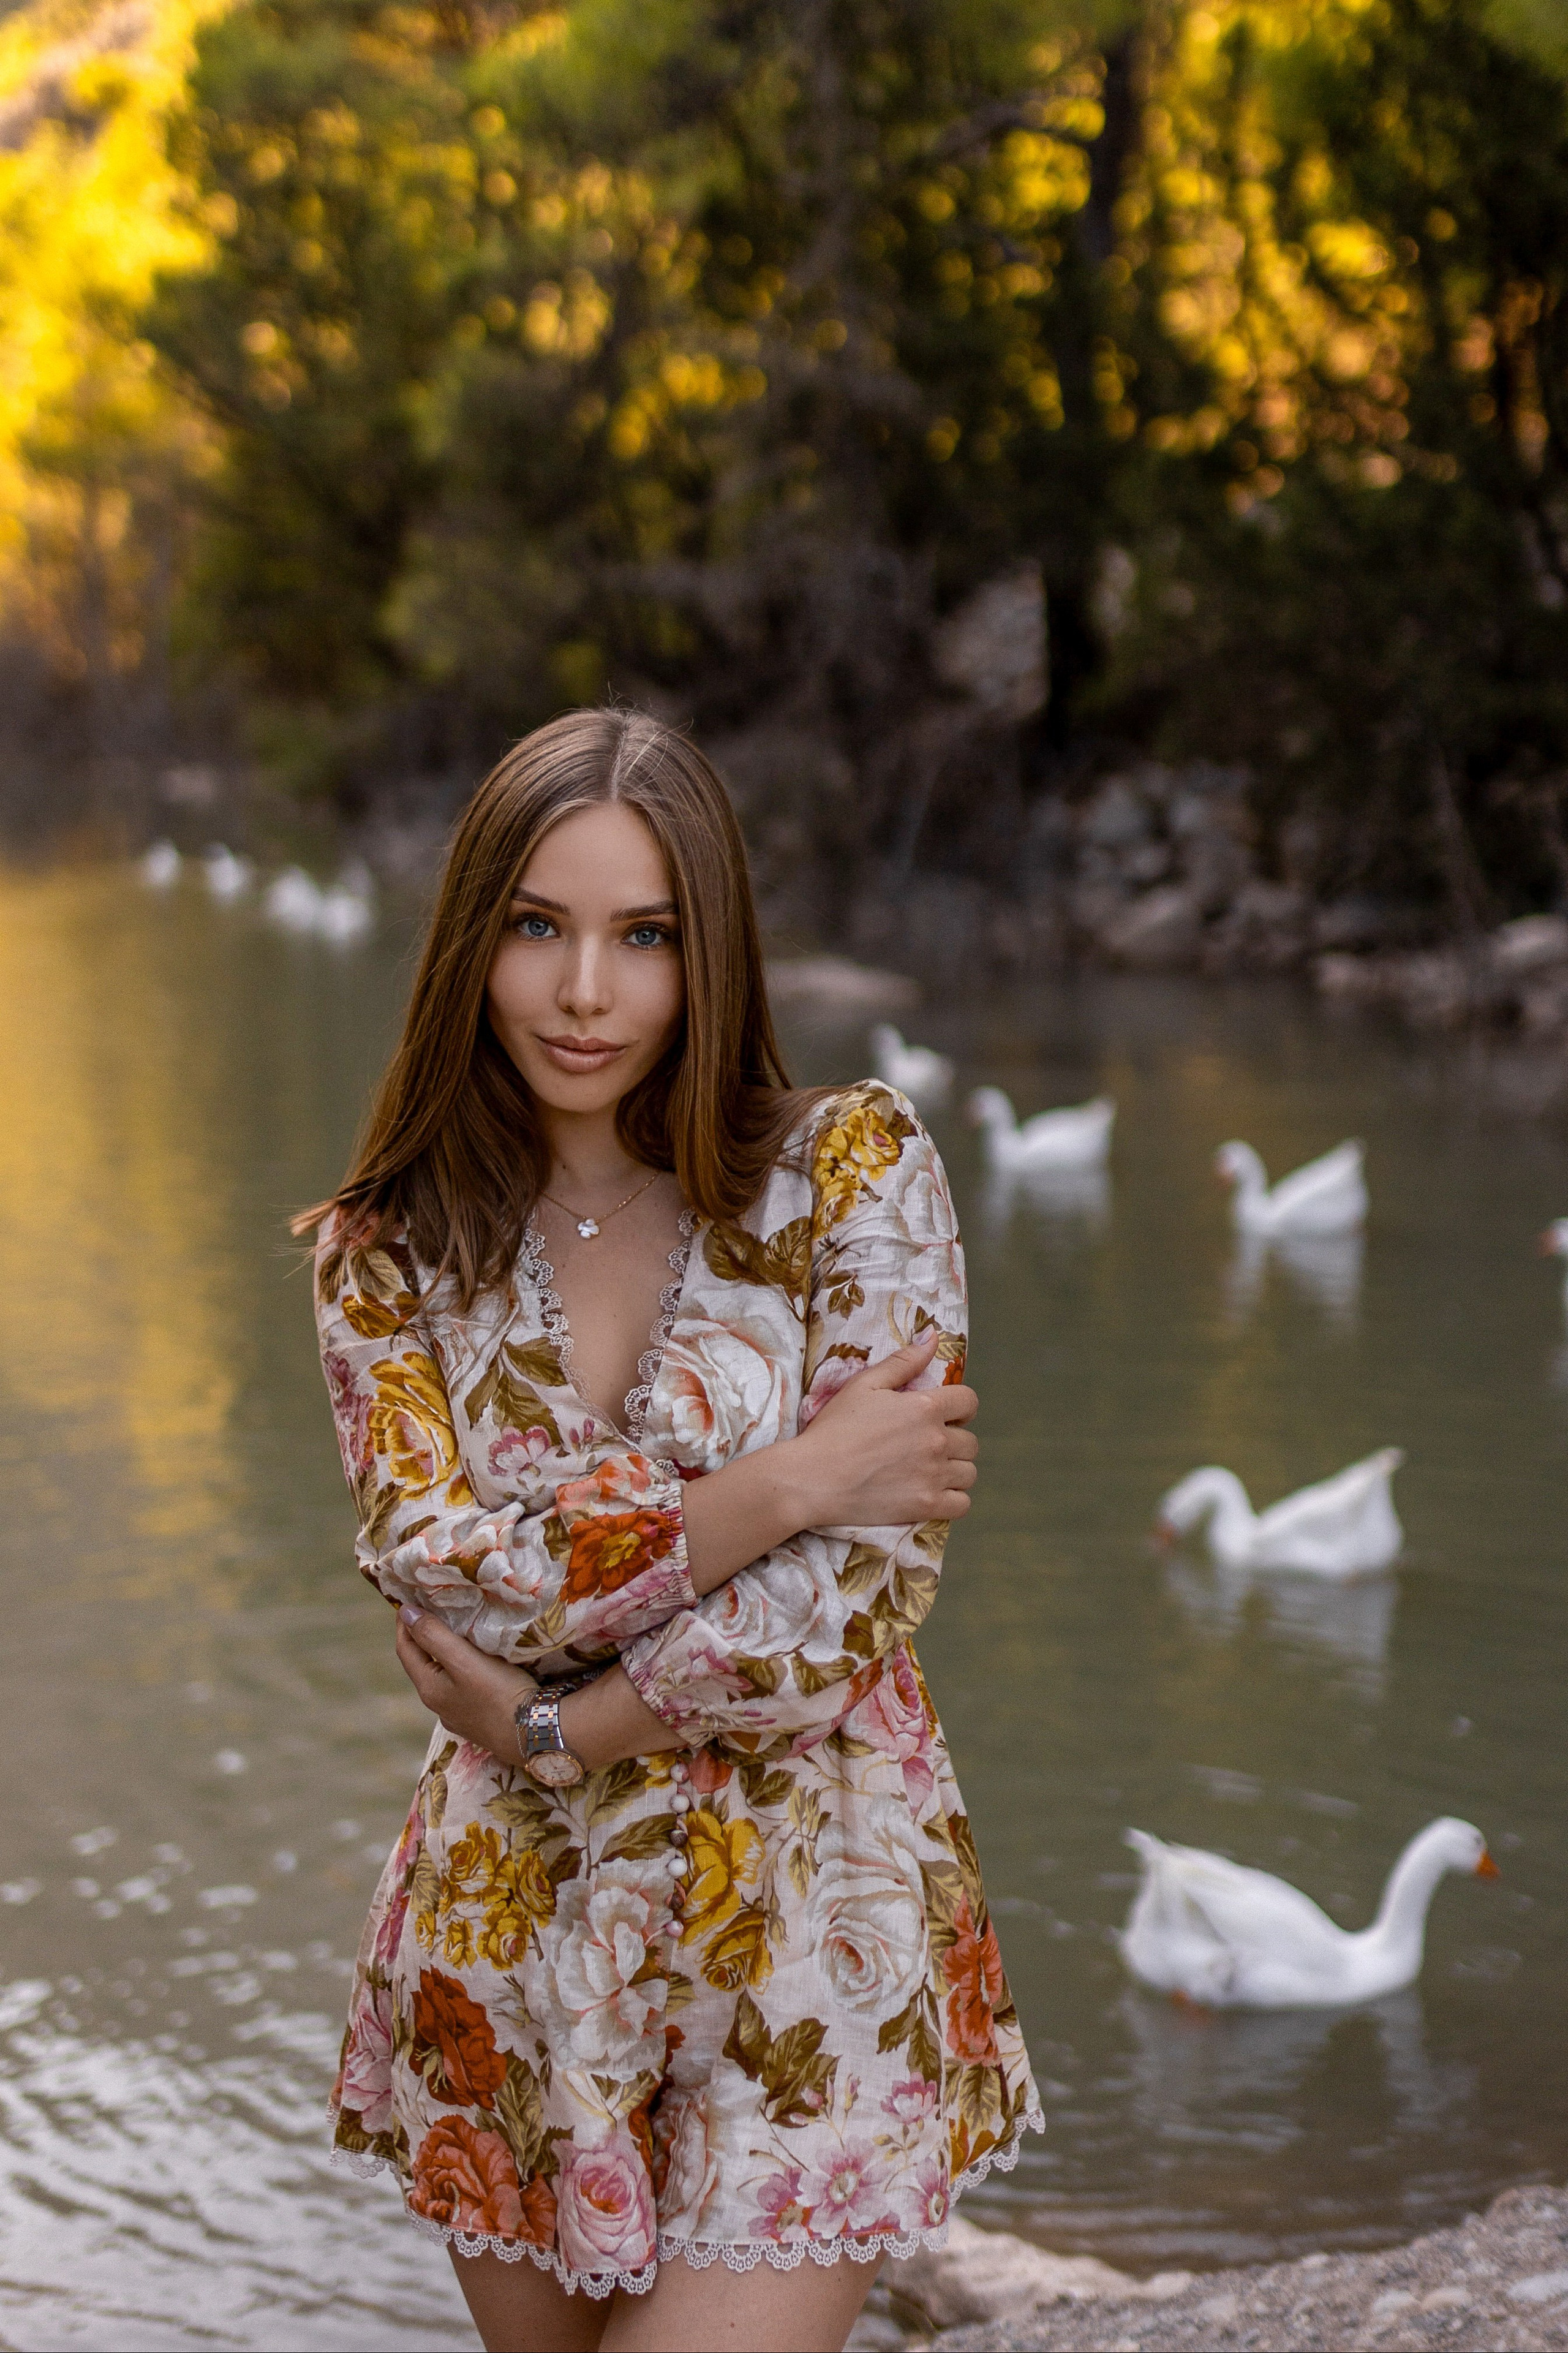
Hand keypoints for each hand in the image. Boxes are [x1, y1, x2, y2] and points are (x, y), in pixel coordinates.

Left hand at [394, 1606, 538, 1765]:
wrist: (533, 1733)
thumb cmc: (498, 1693)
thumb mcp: (464, 1660)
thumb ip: (433, 1636)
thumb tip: (405, 1612)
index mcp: (429, 1688)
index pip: (405, 1649)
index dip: (405, 1622)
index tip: (410, 1599)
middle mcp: (438, 1704)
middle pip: (422, 1663)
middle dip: (423, 1636)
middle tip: (432, 1608)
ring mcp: (457, 1714)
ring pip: (442, 1675)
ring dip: (442, 1652)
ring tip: (454, 1630)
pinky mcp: (477, 1718)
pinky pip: (460, 1686)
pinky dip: (460, 1668)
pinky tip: (474, 1662)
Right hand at [788, 1328, 977, 1526]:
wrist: (813, 1478)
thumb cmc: (834, 1429)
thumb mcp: (864, 1385)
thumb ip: (903, 1361)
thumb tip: (933, 1337)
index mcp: (925, 1407)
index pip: (969, 1402)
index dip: (959, 1408)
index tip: (944, 1416)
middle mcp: (936, 1441)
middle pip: (970, 1441)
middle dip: (954, 1441)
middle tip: (926, 1447)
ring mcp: (934, 1475)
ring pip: (968, 1472)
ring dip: (954, 1470)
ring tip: (928, 1471)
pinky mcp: (927, 1505)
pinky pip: (962, 1504)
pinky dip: (952, 1499)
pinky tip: (932, 1493)